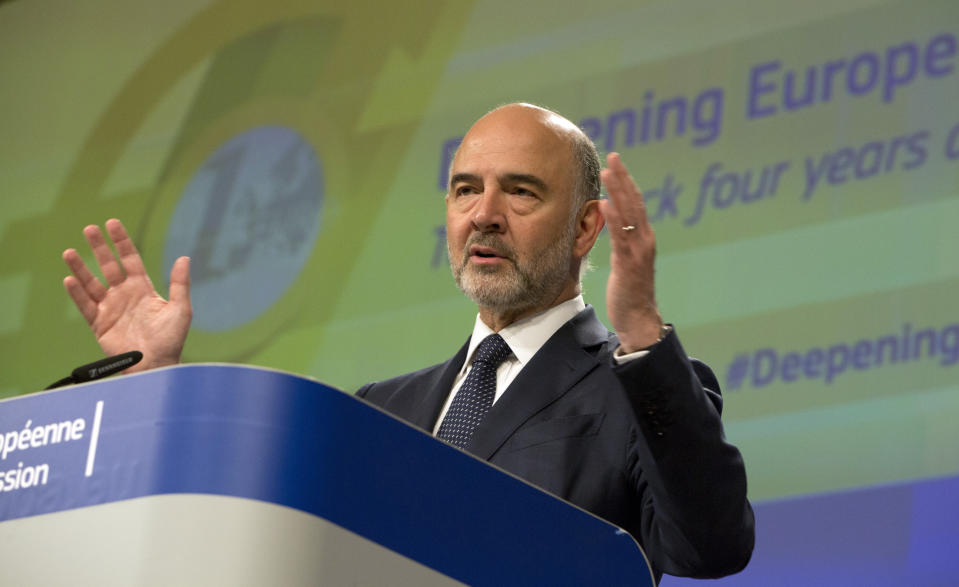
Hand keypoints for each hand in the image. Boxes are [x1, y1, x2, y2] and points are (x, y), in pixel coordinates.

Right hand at [62, 218, 191, 371]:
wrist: (156, 365)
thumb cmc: (171, 339)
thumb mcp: (180, 309)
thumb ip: (180, 284)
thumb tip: (184, 258)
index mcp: (143, 288)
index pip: (130, 259)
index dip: (121, 242)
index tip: (112, 223)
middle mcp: (124, 295)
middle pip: (108, 266)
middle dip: (99, 248)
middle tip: (89, 229)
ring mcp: (110, 308)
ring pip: (91, 283)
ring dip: (80, 268)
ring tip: (69, 252)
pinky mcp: (99, 324)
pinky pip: (85, 306)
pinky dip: (77, 294)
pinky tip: (69, 279)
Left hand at [599, 153, 663, 352]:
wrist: (639, 319)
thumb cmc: (630, 292)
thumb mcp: (625, 261)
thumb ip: (621, 240)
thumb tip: (610, 220)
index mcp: (643, 238)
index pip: (635, 203)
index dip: (626, 182)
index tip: (615, 162)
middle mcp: (645, 240)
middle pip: (635, 202)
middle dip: (623, 178)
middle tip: (612, 156)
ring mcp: (639, 251)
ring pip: (629, 215)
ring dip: (618, 192)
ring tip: (608, 172)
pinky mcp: (630, 264)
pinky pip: (622, 237)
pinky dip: (615, 218)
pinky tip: (606, 203)